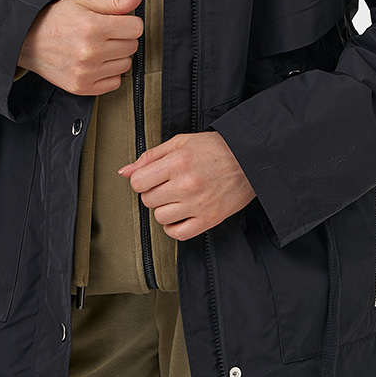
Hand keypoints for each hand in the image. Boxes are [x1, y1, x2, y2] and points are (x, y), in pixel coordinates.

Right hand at [17, 0, 144, 95]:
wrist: (28, 40)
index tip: (117, 21)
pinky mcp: (82, 87)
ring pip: (125, 65)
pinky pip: (115, 83)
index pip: (136, 27)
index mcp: (93, 27)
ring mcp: (86, 73)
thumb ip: (117, 1)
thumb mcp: (86, 2)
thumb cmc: (57, 18)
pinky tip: (95, 63)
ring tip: (98, 48)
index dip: (129, 22)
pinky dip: (109, 73)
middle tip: (104, 33)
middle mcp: (90, 52)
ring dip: (116, 56)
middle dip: (122, 37)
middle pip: (132, 46)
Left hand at [118, 130, 256, 240]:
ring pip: (160, 218)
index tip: (152, 177)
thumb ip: (150, 156)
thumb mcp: (181, 142)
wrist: (251, 159)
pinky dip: (174, 227)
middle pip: (148, 200)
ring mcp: (198, 204)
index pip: (138, 182)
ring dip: (164, 209)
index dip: (142, 180)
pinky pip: (178, 234)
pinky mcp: (209, 219)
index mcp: (178, 162)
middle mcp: (187, 184)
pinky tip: (180, 215)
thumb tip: (124, 171)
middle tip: (168, 185)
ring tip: (177, 198)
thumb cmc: (216, 148)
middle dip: (153, 193)